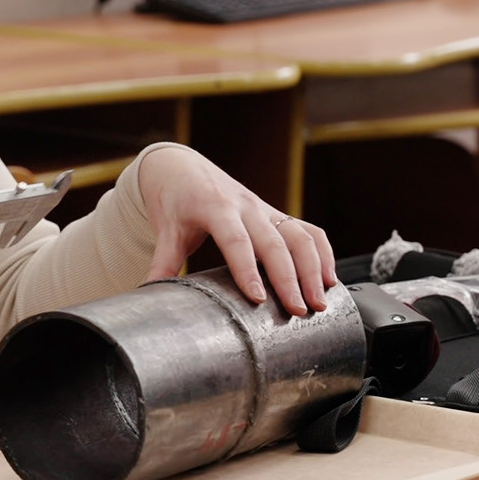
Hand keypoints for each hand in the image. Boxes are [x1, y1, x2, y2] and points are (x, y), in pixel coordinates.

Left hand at [137, 145, 336, 315]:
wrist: (182, 168)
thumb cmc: (174, 199)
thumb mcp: (165, 229)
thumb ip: (162, 262)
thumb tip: (149, 294)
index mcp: (216, 208)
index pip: (236, 241)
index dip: (247, 270)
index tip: (258, 299)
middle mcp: (246, 207)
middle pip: (276, 242)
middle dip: (291, 278)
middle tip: (300, 311)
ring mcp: (265, 209)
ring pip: (299, 235)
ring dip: (314, 268)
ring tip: (321, 301)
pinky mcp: (276, 214)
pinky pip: (307, 230)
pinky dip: (323, 253)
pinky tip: (329, 278)